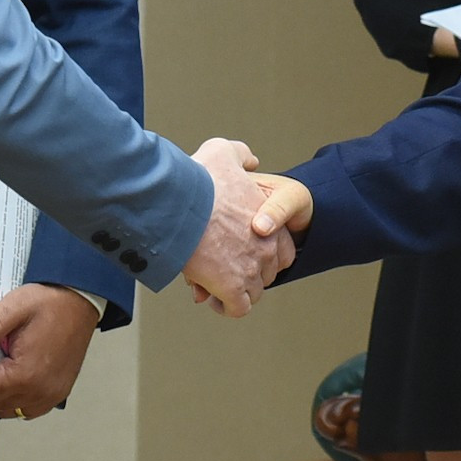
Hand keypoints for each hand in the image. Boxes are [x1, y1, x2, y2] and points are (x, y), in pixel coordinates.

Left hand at [0, 284, 101, 419]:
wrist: (81, 302)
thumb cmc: (52, 303)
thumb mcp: (15, 306)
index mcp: (24, 373)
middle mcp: (39, 391)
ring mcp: (52, 395)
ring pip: (11, 411)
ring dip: (2, 395)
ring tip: (7, 368)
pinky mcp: (60, 393)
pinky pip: (30, 409)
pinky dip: (20, 399)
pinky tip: (21, 377)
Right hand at [181, 138, 294, 316]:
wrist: (178, 202)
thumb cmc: (197, 178)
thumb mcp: (223, 151)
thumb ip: (241, 155)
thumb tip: (250, 161)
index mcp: (269, 220)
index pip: (281, 249)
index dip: (261, 253)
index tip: (239, 251)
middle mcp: (266, 246)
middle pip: (266, 272)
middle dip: (246, 272)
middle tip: (224, 268)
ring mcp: (251, 268)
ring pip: (252, 292)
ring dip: (235, 291)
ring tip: (214, 283)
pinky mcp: (231, 287)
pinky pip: (236, 308)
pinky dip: (225, 307)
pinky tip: (210, 296)